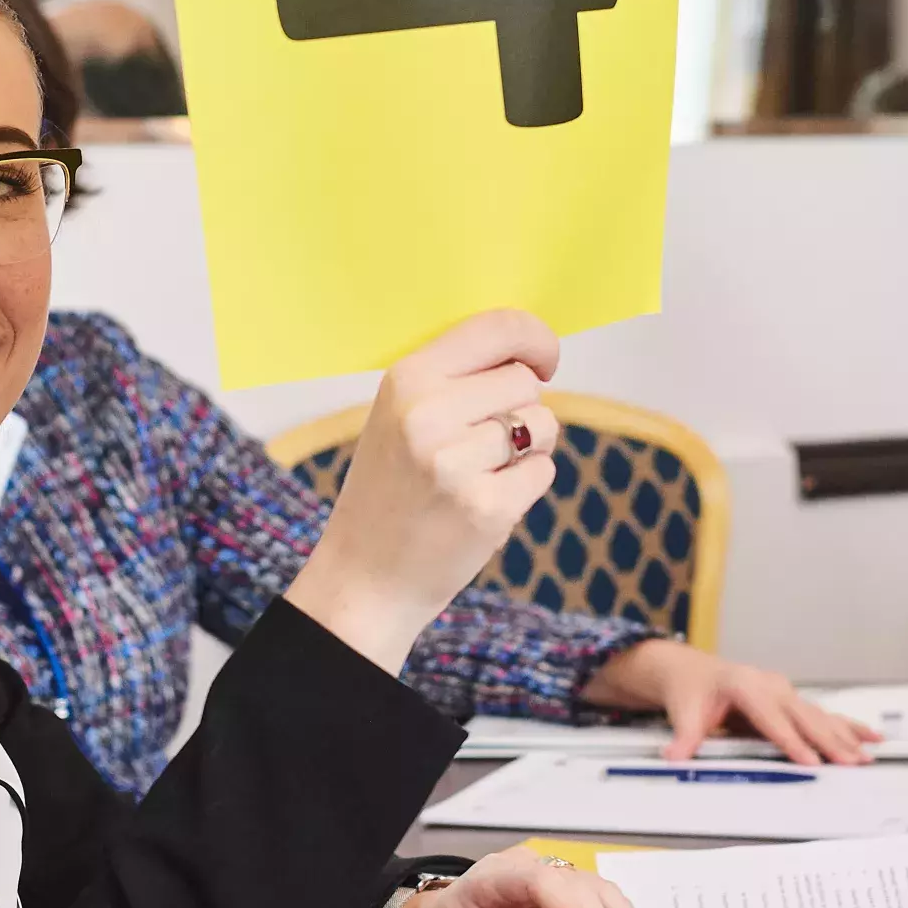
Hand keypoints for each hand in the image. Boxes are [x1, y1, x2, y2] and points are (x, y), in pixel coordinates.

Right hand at [286, 311, 560, 673]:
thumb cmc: (390, 491)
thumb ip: (455, 378)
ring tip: (480, 474)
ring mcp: (456, 463)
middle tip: (482, 445)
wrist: (362, 579)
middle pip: (526, 382)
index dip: (536, 340)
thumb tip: (533, 351)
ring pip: (541, 425)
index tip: (544, 361)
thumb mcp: (400, 416)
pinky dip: (525, 486)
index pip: (499, 327)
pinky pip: (543, 471)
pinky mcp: (486, 507)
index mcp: (406, 378)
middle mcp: (428, 413)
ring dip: (526, 449)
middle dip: (520, 410)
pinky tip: (484, 502)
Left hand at [579, 640, 879, 765]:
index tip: (810, 761)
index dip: (792, 742)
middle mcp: (770, 686)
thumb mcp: (684, 712)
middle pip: (804, 718)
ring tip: (866, 756)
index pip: (772, 719)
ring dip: (844, 737)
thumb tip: (676, 756)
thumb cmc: (691, 689)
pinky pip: (822, 715)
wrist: (692, 671)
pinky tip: (871, 736)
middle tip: (850, 763)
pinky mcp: (790, 701)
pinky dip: (847, 727)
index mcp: (745, 685)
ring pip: (819, 717)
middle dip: (829, 742)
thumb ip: (685, 737)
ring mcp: (783, 692)